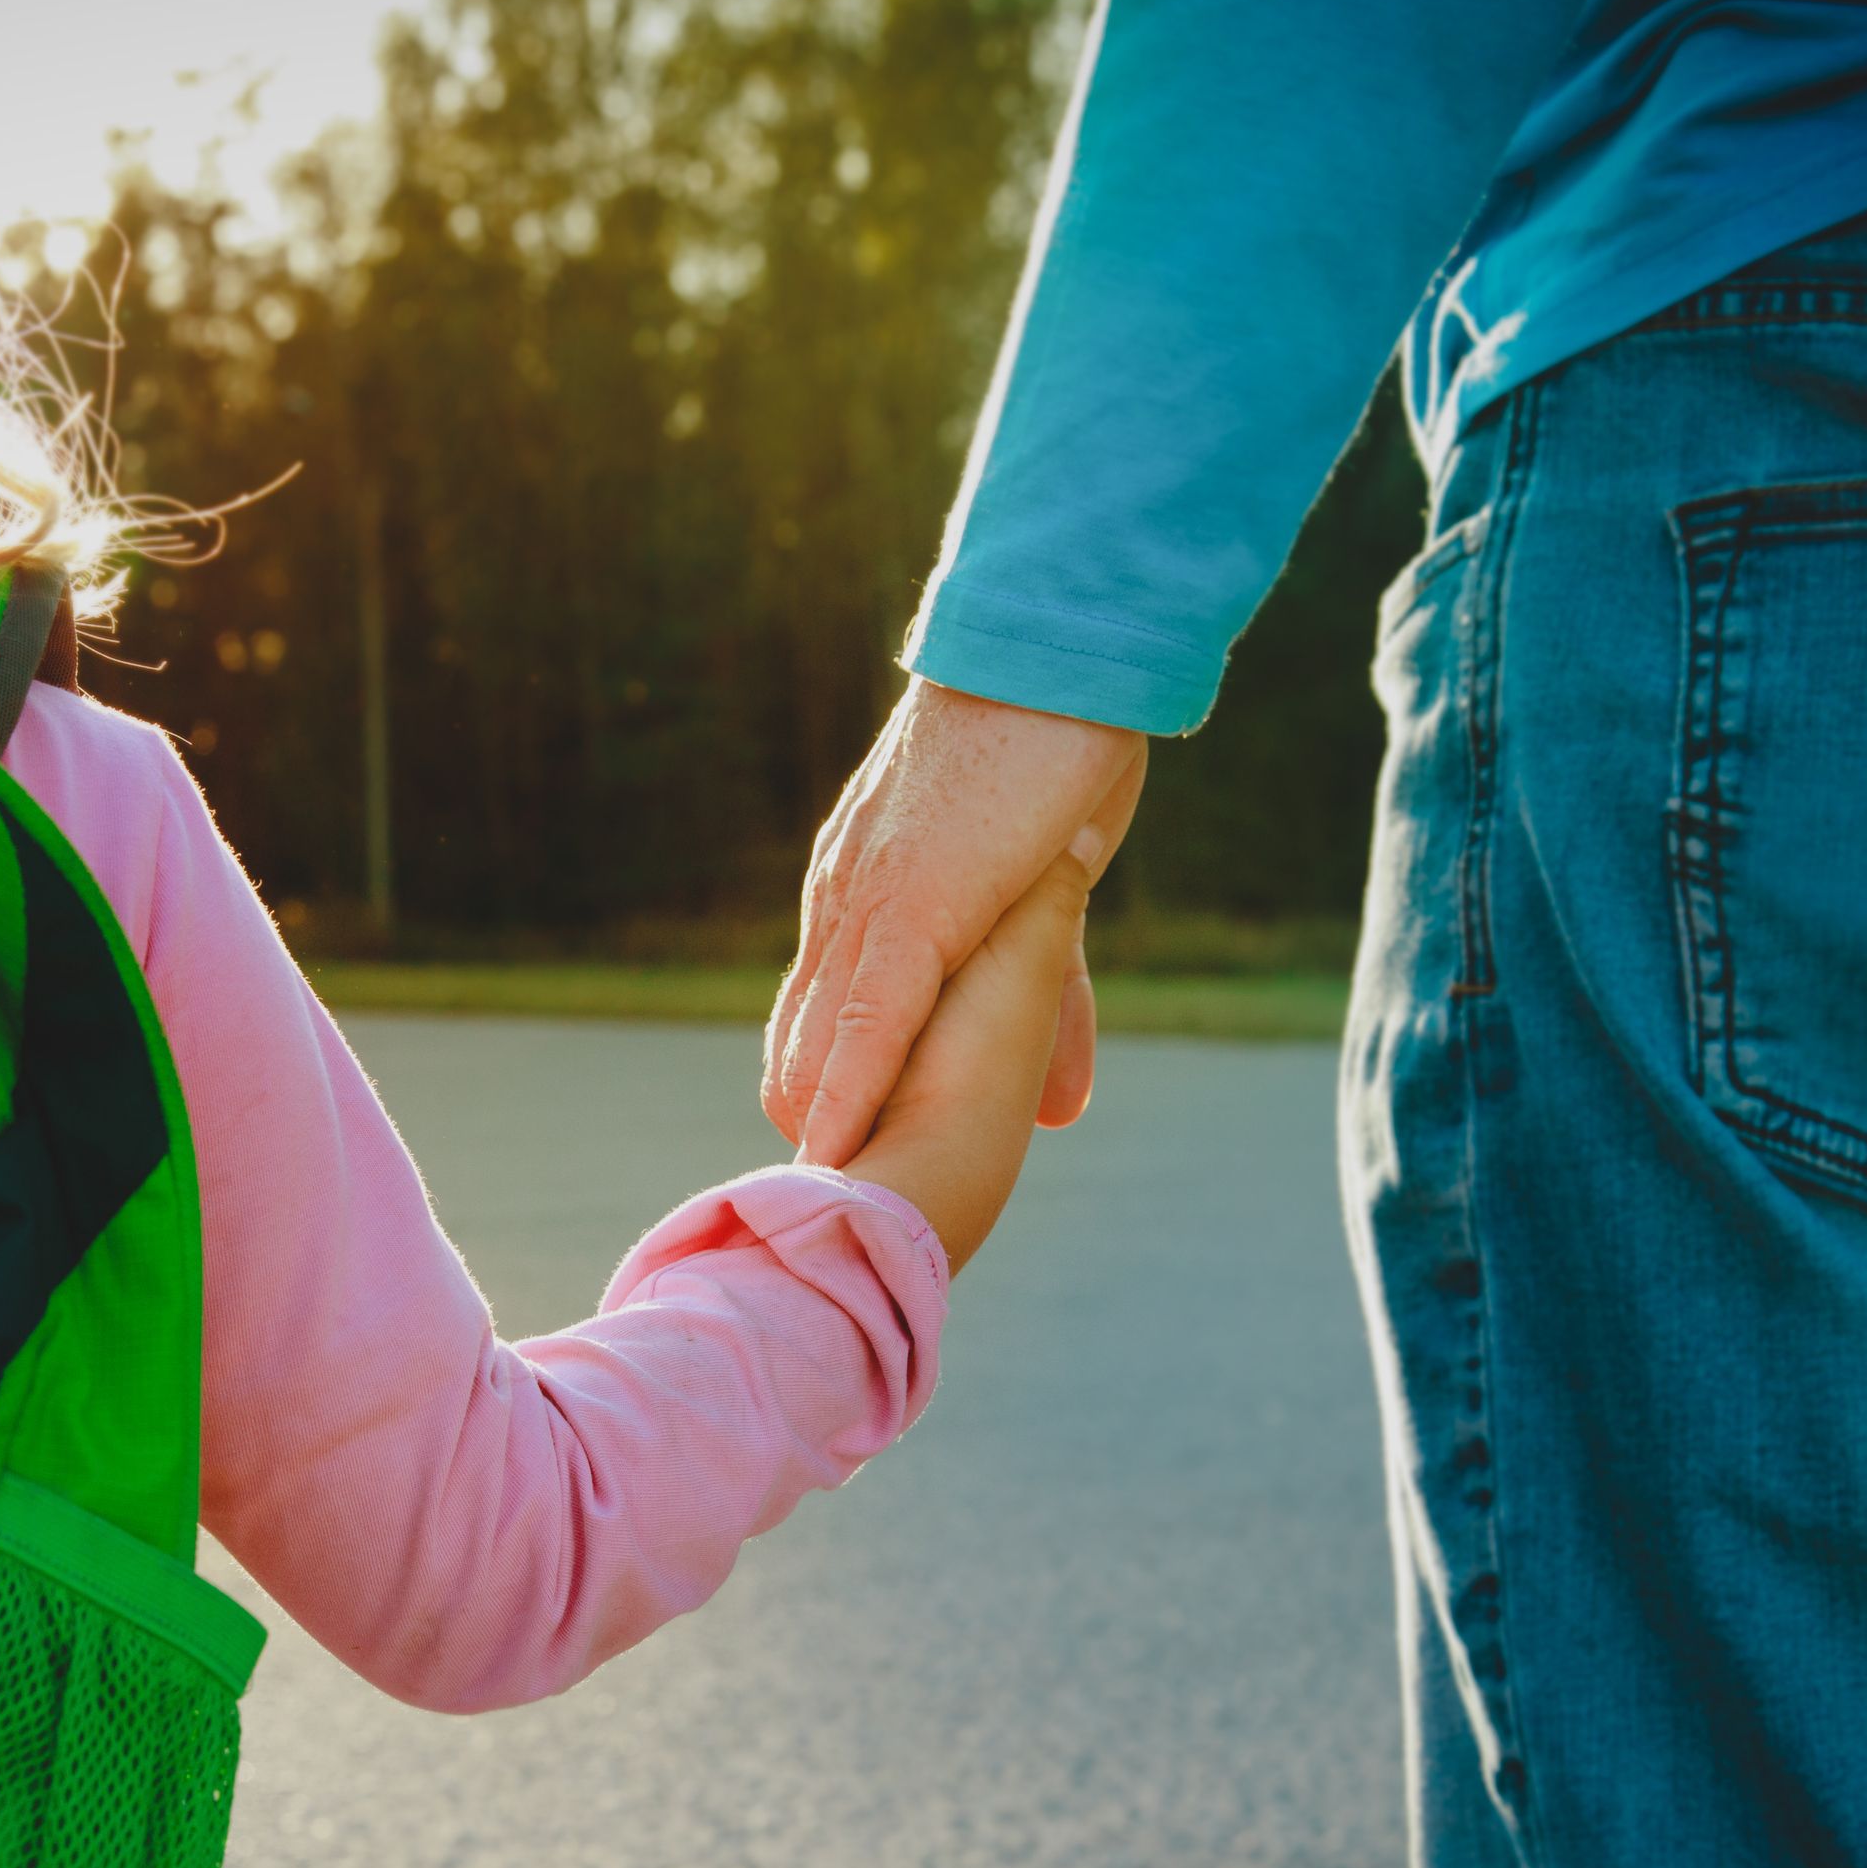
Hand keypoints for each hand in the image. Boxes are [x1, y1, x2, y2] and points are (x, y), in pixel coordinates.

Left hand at [766, 679, 1147, 1167]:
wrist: (1057, 650)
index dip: (824, 1101)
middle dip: (813, 1134)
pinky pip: (869, 1011)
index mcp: (863, 894)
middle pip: (802, 1046)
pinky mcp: (915, 902)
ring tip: (811, 1216)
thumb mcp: (1049, 895)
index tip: (831, 1179)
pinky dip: (849, 1082)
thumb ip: (1050, 1002)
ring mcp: (872, 903)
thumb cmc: (1055, 749)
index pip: (819, 1018)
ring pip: (821, 1043)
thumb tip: (1064, 1103)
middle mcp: (845, 903)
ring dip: (816, 1132)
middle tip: (827, 1215)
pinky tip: (835, 1145)